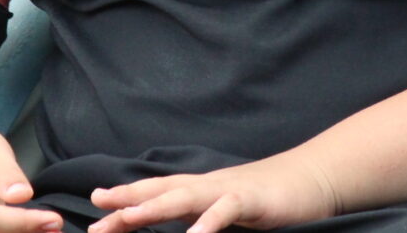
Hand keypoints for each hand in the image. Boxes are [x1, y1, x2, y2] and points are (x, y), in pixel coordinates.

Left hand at [88, 154, 340, 232]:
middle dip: (125, 203)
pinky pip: (224, 211)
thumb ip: (204, 217)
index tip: (96, 202)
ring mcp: (227, 190)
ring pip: (183, 196)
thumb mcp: (228, 208)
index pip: (157, 190)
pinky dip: (207, 224)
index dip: (126, 195)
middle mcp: (208, 185)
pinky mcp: (251, 200)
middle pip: (160, 191)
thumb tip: (184, 229)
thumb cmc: (269, 198)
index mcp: (201, 188)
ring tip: (124, 220)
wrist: (311, 178)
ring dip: (151, 207)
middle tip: (95, 215)